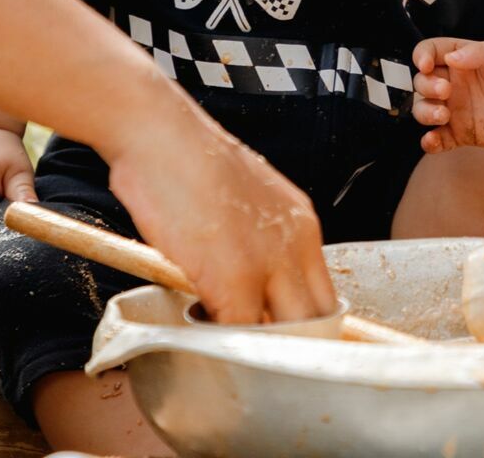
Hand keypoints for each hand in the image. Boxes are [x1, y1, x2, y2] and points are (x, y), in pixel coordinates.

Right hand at [104, 98, 336, 324]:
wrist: (160, 133)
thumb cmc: (186, 159)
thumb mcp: (244, 198)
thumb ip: (258, 239)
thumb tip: (249, 277)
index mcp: (302, 224)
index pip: (324, 294)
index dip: (302, 322)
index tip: (277, 333)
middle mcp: (295, 245)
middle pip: (315, 320)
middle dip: (288, 342)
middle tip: (255, 349)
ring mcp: (267, 266)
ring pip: (283, 335)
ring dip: (257, 347)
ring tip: (226, 339)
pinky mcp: (233, 281)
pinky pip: (240, 334)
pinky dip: (223, 343)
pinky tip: (201, 327)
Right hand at [413, 38, 483, 152]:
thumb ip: (478, 53)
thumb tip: (450, 57)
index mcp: (460, 60)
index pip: (429, 51)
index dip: (421, 56)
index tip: (426, 65)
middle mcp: (453, 84)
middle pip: (422, 82)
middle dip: (427, 86)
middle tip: (446, 91)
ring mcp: (455, 110)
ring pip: (423, 110)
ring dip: (425, 112)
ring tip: (443, 115)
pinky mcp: (461, 135)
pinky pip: (436, 140)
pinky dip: (429, 142)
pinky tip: (432, 140)